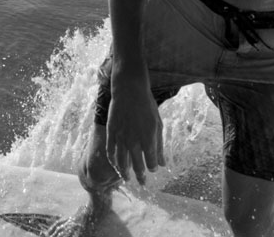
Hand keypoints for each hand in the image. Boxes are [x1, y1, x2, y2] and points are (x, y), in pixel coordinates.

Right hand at [105, 70, 165, 184]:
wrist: (129, 91)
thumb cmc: (147, 106)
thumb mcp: (158, 125)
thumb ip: (159, 145)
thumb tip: (162, 163)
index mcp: (148, 140)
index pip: (151, 163)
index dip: (152, 168)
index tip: (152, 168)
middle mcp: (134, 142)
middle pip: (137, 167)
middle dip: (140, 176)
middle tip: (142, 183)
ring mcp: (121, 138)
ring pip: (121, 163)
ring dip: (124, 173)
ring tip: (127, 179)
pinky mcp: (111, 133)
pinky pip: (111, 152)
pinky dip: (113, 161)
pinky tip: (116, 165)